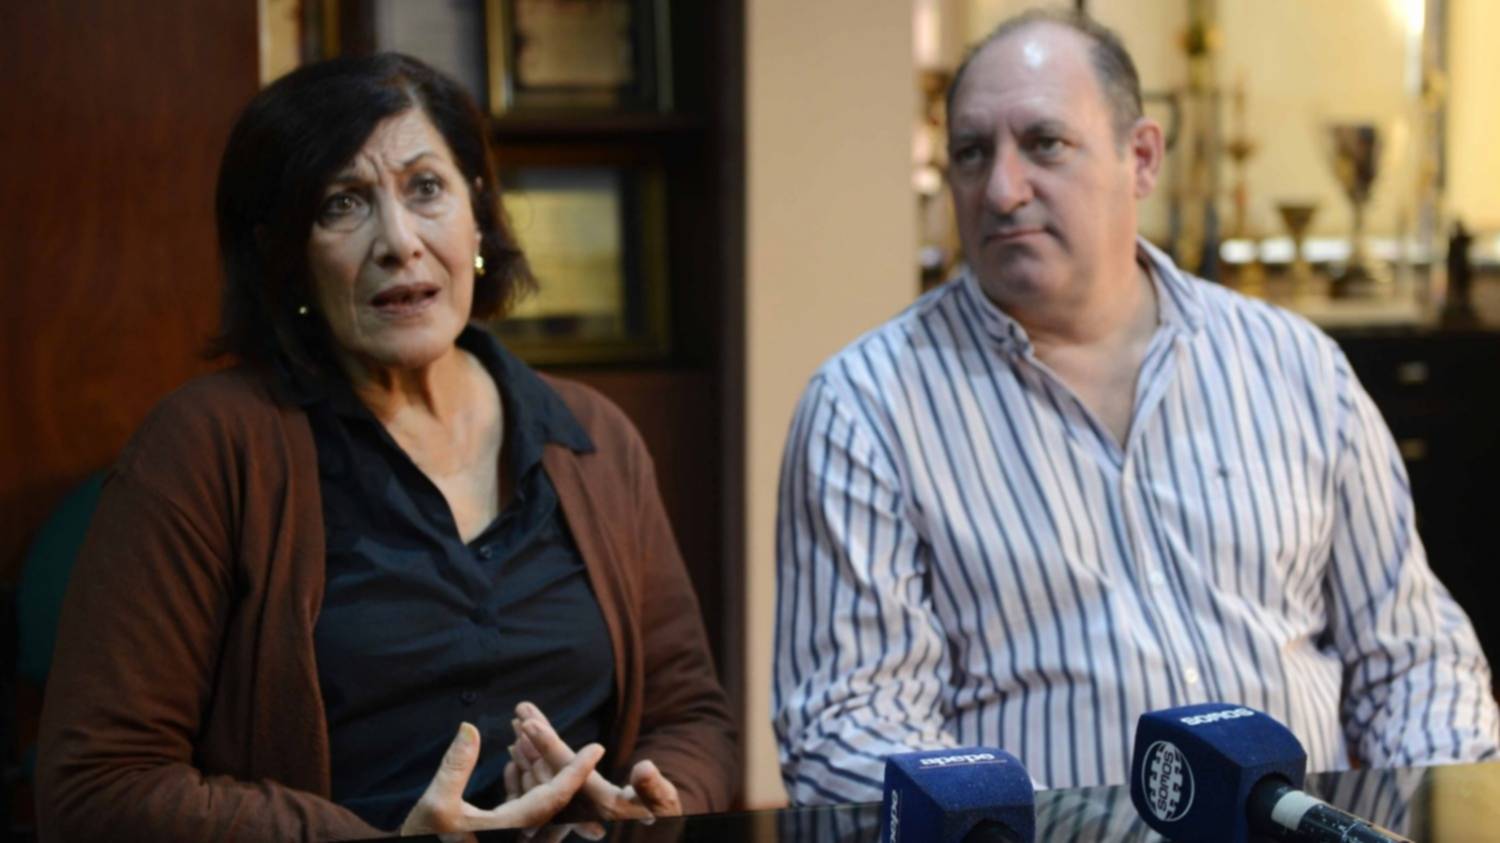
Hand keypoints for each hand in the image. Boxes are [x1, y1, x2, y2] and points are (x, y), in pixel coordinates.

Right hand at [400, 721, 603, 836]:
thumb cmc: (422, 841)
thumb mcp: (435, 805)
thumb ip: (456, 766)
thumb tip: (469, 727)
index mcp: (513, 829)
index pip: (556, 796)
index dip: (577, 770)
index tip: (597, 748)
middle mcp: (518, 834)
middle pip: (552, 797)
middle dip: (560, 764)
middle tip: (577, 738)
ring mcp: (508, 835)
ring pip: (535, 800)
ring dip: (537, 770)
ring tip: (539, 741)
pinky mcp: (496, 834)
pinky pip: (519, 807)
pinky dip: (520, 784)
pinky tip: (514, 761)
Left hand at [504, 702, 682, 822]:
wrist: (652, 840)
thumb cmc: (663, 819)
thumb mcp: (664, 805)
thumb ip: (654, 789)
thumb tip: (644, 767)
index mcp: (598, 806)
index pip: (566, 772)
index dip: (548, 745)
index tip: (529, 723)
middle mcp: (578, 812)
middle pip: (546, 773)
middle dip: (532, 740)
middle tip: (520, 711)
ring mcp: (569, 815)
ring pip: (540, 781)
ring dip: (528, 751)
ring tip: (518, 723)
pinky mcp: (566, 814)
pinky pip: (538, 793)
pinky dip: (527, 770)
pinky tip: (518, 754)